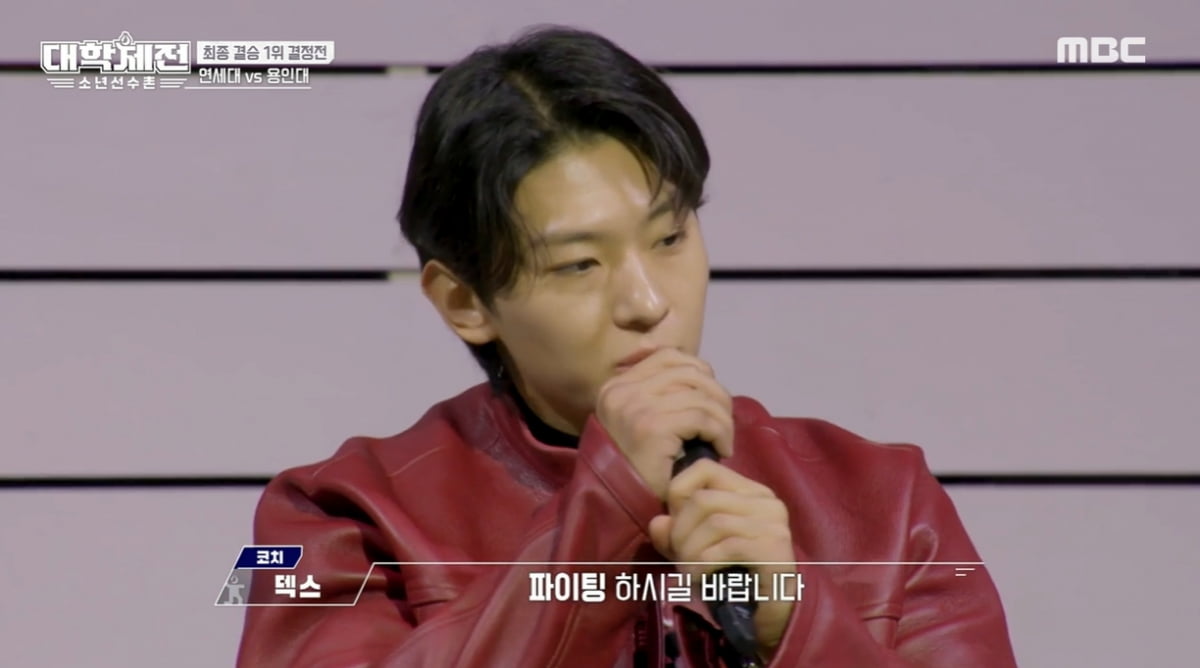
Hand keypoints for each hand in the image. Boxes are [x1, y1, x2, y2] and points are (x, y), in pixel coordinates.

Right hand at [595, 349, 733, 499]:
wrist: (620, 506)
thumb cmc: (635, 468)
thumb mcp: (639, 422)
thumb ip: (658, 394)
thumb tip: (697, 370)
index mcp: (617, 385)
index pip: (668, 356)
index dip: (699, 371)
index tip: (710, 397)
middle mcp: (623, 390)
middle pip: (689, 371)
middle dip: (716, 394)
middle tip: (724, 420)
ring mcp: (636, 406)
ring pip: (701, 394)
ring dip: (723, 417)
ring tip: (724, 438)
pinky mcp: (653, 427)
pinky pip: (702, 417)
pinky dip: (721, 432)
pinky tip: (723, 449)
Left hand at [647, 459, 797, 659]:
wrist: (771, 613)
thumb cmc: (732, 577)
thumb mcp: (696, 550)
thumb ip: (674, 533)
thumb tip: (658, 523)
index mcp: (748, 491)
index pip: (705, 467)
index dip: (678, 491)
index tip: (673, 523)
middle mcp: (765, 500)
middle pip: (704, 498)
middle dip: (680, 531)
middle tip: (678, 557)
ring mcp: (773, 523)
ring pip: (713, 522)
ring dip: (690, 551)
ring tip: (687, 570)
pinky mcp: (775, 548)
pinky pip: (727, 547)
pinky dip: (704, 564)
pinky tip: (699, 578)